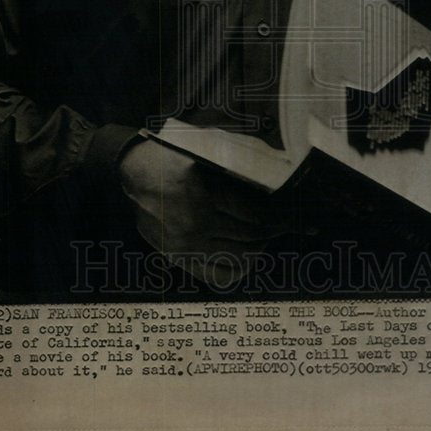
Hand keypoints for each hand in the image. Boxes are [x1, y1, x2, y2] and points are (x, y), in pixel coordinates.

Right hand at [118, 133, 294, 283]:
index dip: (280, 218)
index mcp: (204, 194)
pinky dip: (239, 268)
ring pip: (240, 259)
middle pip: (251, 238)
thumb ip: (239, 172)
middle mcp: (195, 224)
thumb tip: (278, 190)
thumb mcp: (207, 154)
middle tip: (282, 224)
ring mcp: (185, 245)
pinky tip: (245, 255)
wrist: (133, 172)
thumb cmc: (174, 157)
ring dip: (258, 249)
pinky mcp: (178, 257)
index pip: (255, 215)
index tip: (297, 219)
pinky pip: (219, 276)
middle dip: (273, 232)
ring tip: (262, 237)